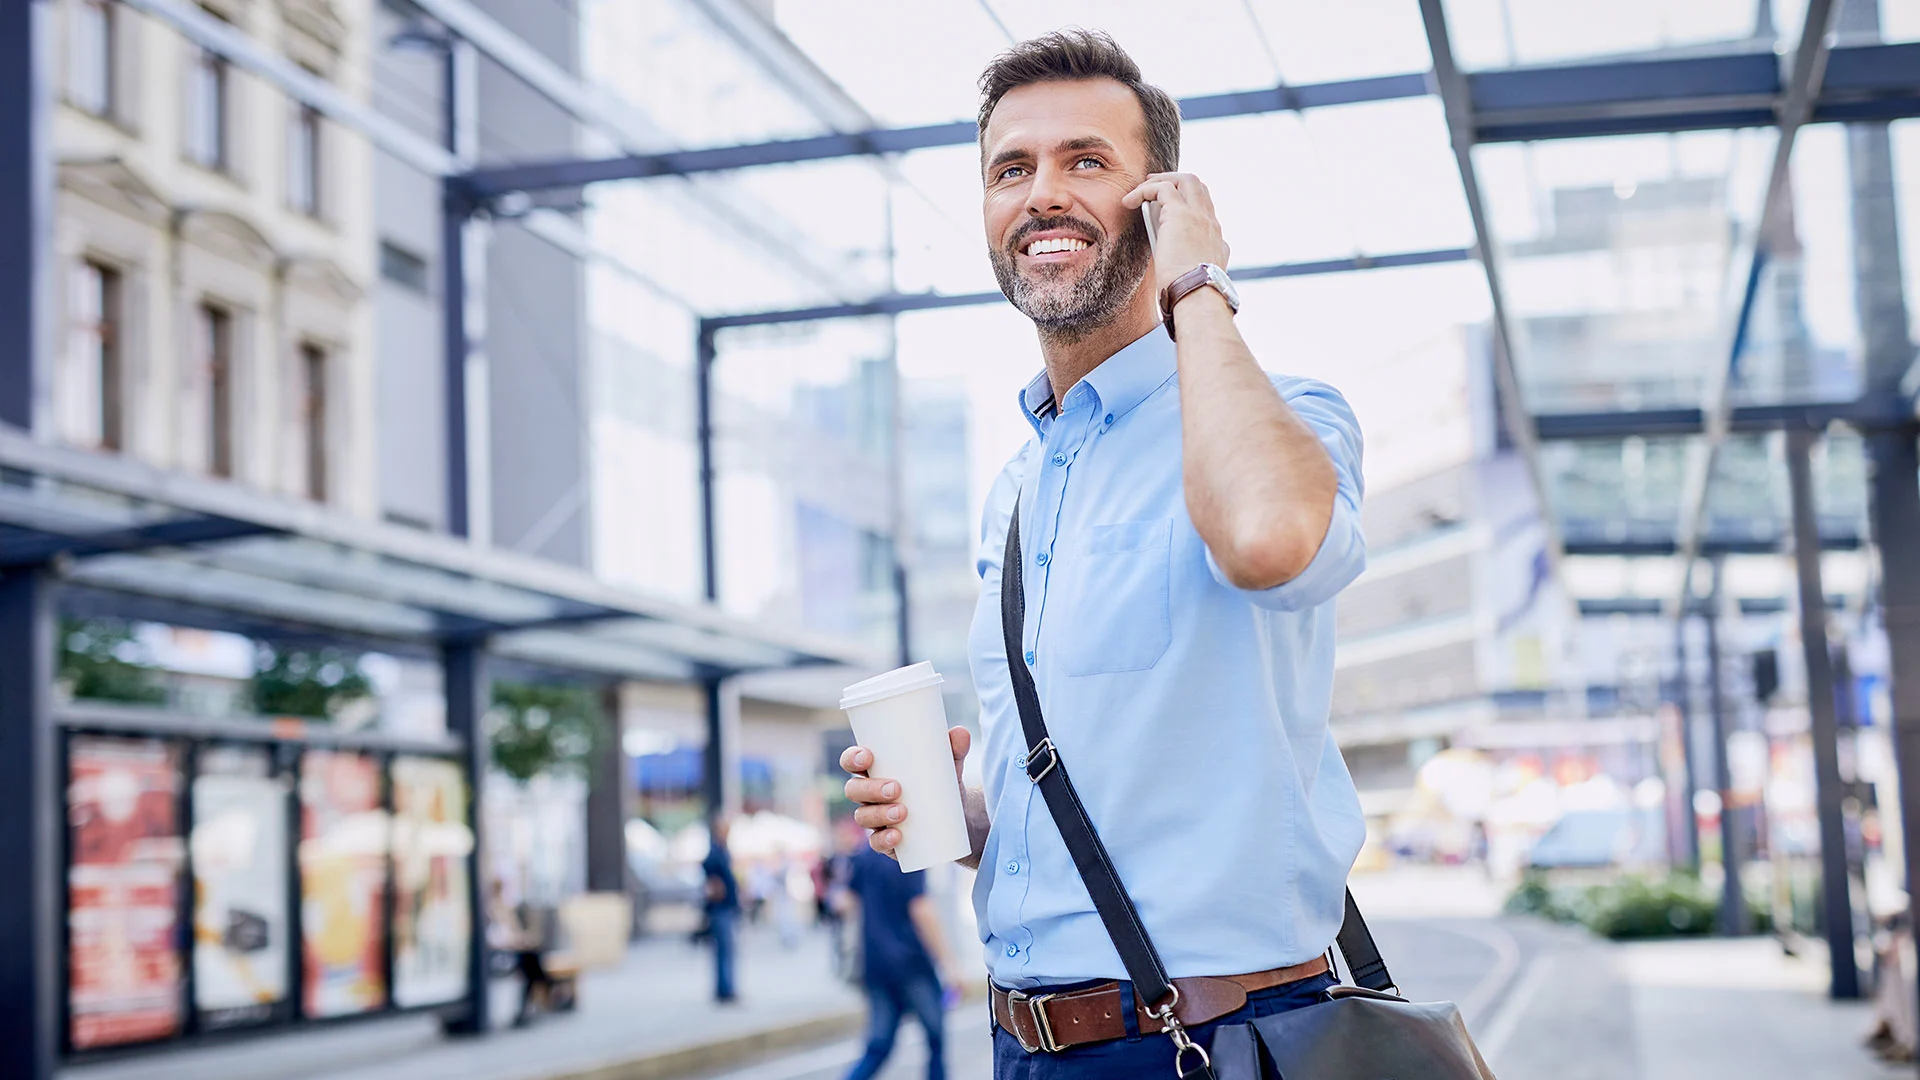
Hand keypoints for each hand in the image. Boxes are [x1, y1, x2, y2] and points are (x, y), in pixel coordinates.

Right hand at [840, 726, 970, 857]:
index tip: (868, 757)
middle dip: (870, 789)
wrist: (958, 817)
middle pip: (854, 790)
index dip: (852, 758)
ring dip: (879, 813)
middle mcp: (869, 794)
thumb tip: (961, 732)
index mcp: (876, 769)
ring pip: (863, 816)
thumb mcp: (948, 765)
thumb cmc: (941, 782)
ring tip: (902, 812)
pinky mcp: (886, 839)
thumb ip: (954, 748)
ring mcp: (876, 818)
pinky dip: (884, 839)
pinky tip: (897, 836)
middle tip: (896, 789)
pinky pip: (876, 842)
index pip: (852, 761)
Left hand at [1122, 172, 1229, 297]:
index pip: (1204, 207)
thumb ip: (1192, 264)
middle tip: (1153, 185)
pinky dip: (1144, 190)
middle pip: (1198, 186)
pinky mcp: (1179, 214)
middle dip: (1175, 181)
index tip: (1167, 206)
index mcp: (1215, 238)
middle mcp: (1210, 223)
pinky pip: (1162, 188)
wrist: (1198, 296)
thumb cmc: (1192, 294)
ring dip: (1160, 181)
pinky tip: (1128, 202)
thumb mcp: (1196, 276)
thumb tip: (1179, 263)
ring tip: (1139, 191)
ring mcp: (1198, 216)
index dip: (1186, 200)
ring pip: (1184, 180)